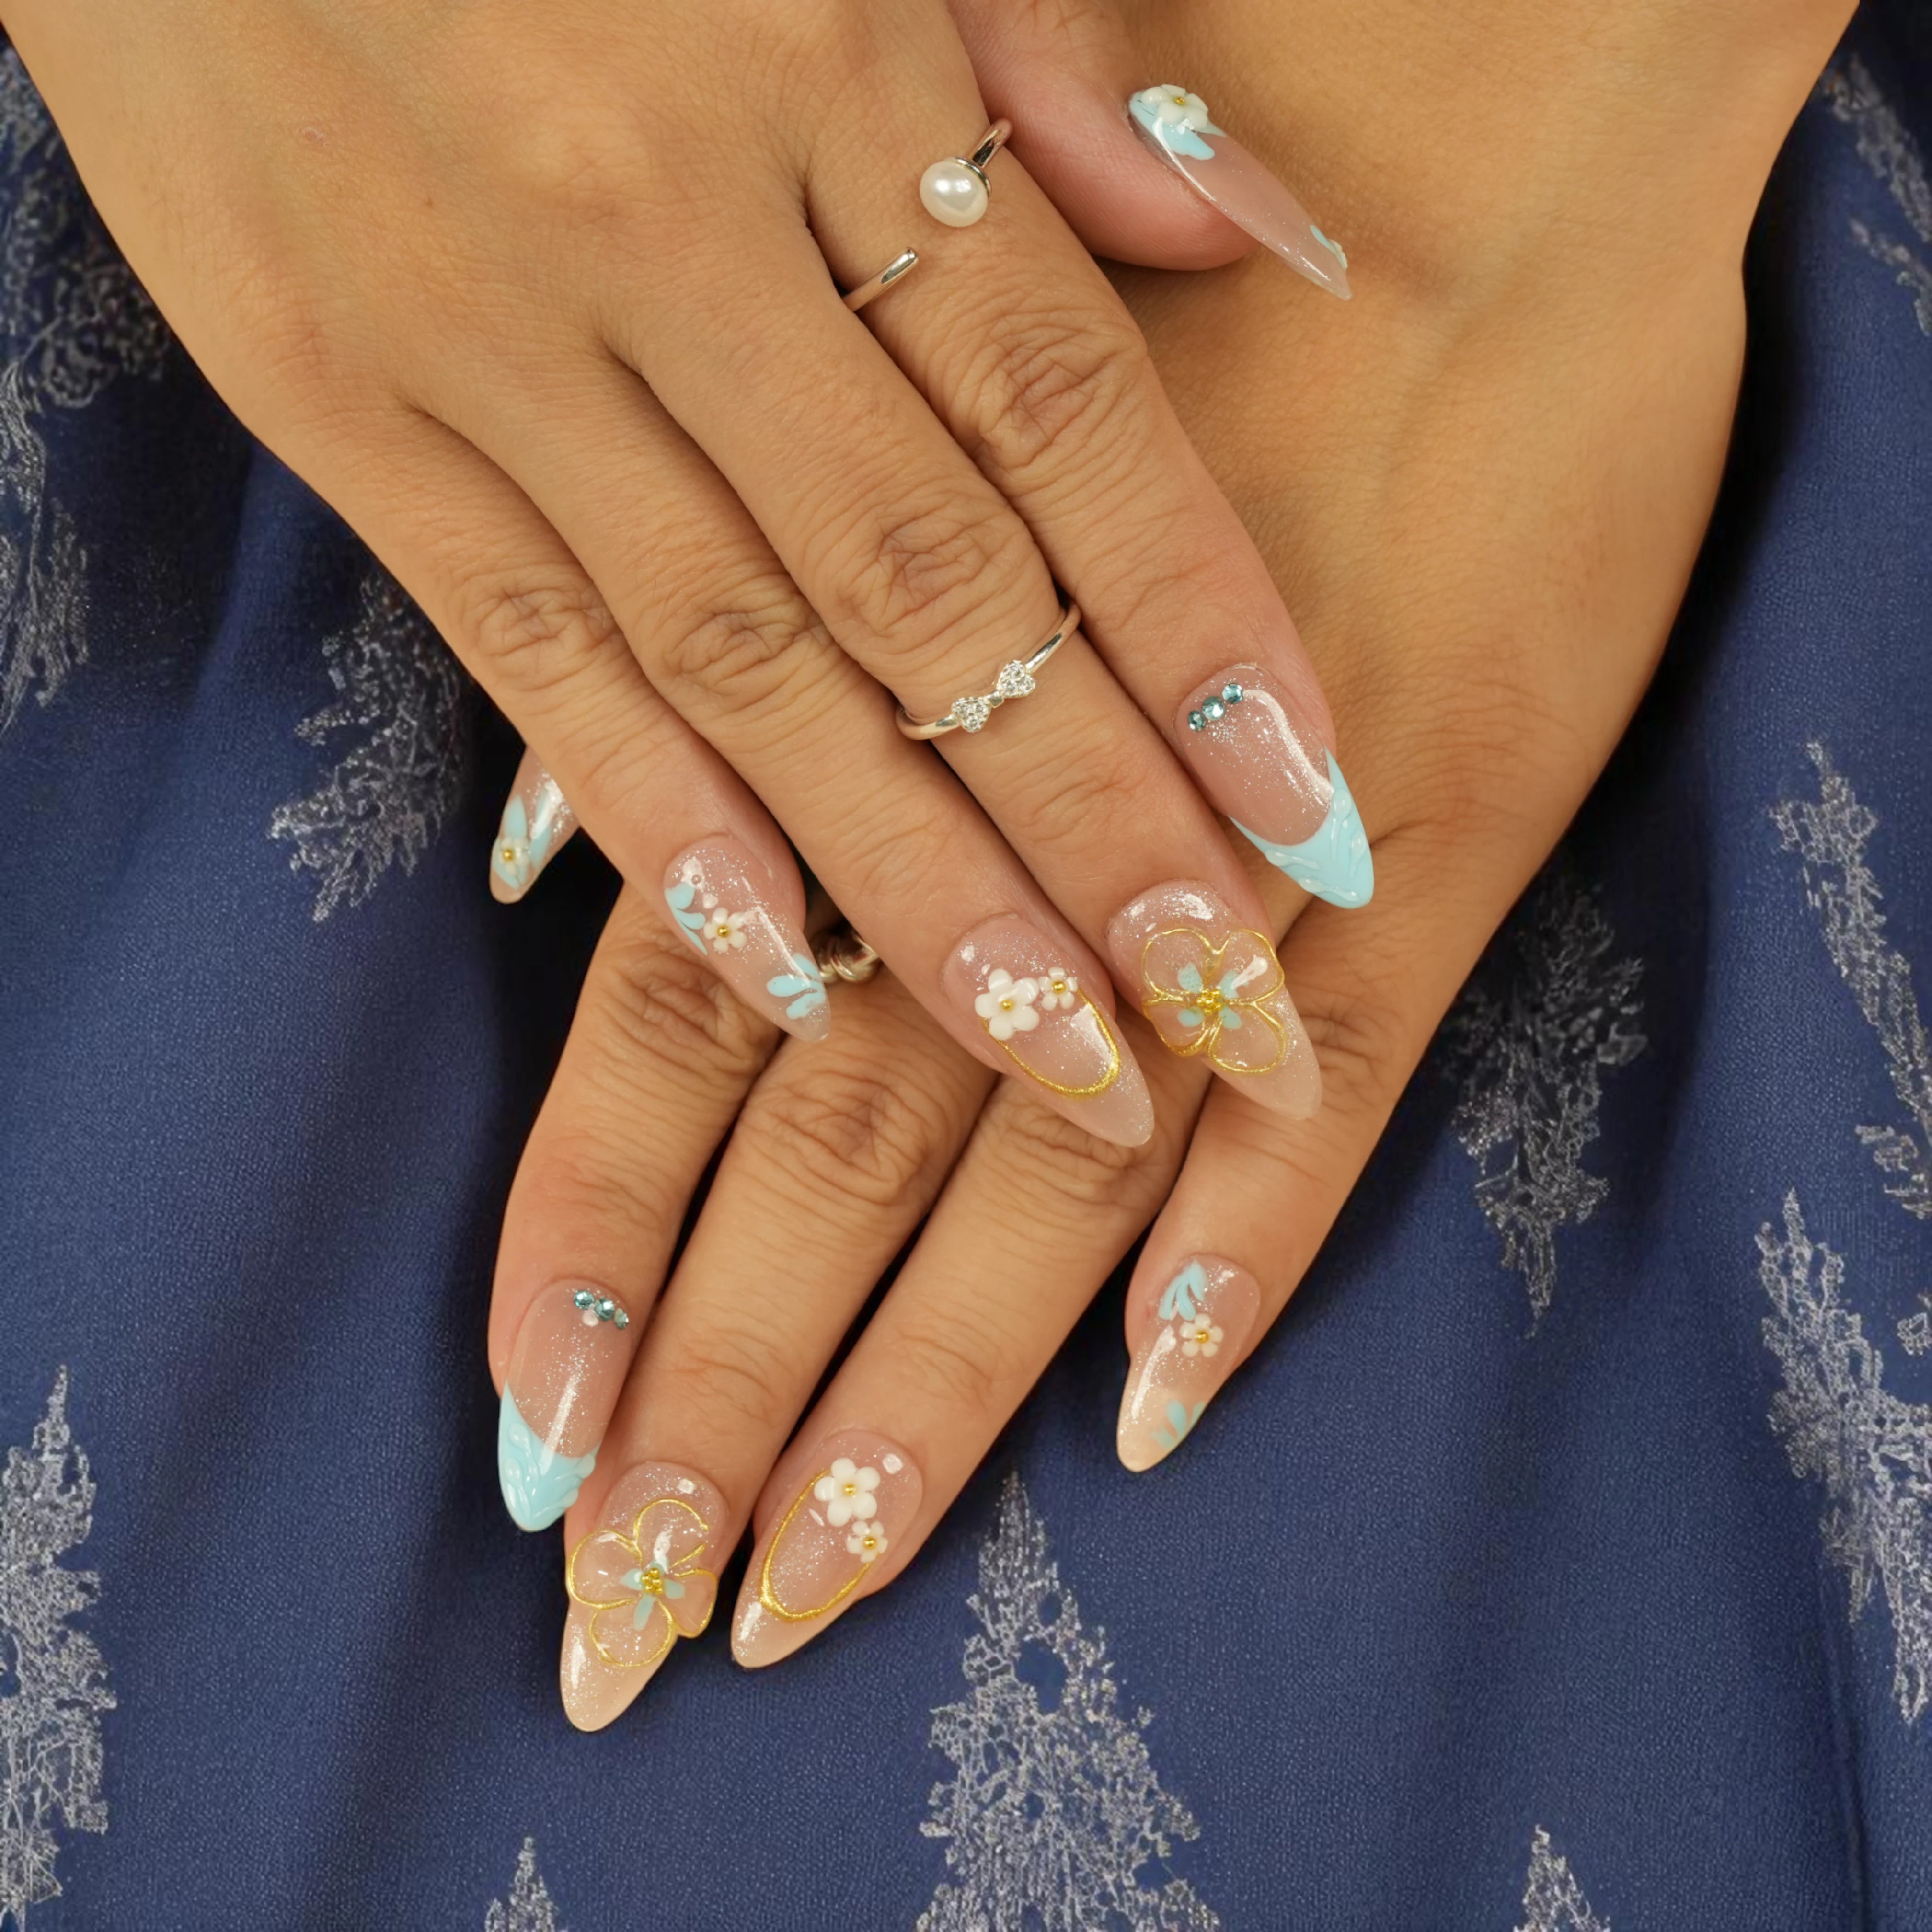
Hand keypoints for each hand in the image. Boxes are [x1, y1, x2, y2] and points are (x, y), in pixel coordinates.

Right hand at [4, 0, 1370, 1156]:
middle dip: (1087, 820)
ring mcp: (486, 345)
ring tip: (1047, 1045)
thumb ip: (1034, 64)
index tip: (1312, 812)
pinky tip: (772, 958)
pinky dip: (652, 817)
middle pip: (931, 593)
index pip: (1066, 420)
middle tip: (1214, 1005)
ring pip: (743, 667)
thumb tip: (1234, 228)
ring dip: (908, 878)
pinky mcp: (338, 414)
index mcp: (816, 71)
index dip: (1203, 630)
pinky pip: (525, 653)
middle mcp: (664, 241)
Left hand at [481, 0, 1851, 1720]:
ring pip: (1038, 1183)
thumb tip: (539, 852)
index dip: (596, 1251)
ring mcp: (1232, 865)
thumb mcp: (873, 445)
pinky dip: (1241, 1249)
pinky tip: (1157, 1411)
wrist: (1462, 158)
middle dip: (726, 1398)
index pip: (676, 1042)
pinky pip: (1332, 1098)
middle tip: (642, 1621)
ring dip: (930, 1395)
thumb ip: (715, 682)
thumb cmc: (1139, 290)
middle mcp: (1020, 834)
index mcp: (874, 732)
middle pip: (824, 1165)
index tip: (539, 1445)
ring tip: (833, 1576)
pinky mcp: (1426, 857)